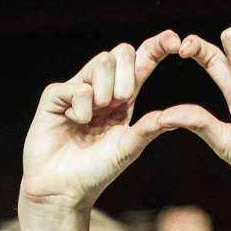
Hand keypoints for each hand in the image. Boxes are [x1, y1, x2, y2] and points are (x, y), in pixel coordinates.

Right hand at [20, 32, 179, 209]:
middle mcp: (101, 89)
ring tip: (93, 119)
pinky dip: (81, 109)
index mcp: (123, 97)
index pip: (142, 62)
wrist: (63, 189)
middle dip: (128, 75)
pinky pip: (78, 87)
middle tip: (120, 103)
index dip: (158, 46)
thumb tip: (175, 114)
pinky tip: (73, 123)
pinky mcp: (55, 96)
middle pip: (122, 52)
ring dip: (105, 92)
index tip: (175, 41)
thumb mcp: (129, 148)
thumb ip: (150, 128)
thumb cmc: (96, 171)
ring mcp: (77, 89)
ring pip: (102, 62)